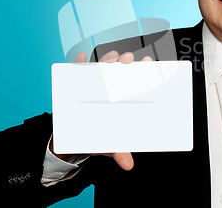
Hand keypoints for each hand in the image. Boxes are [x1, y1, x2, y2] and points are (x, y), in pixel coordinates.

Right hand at [53, 50, 152, 170]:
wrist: (72, 142)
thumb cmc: (97, 138)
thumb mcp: (108, 145)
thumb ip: (118, 151)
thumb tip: (128, 164)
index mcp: (121, 99)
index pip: (133, 81)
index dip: (142, 70)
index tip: (149, 61)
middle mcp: (108, 88)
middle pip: (117, 70)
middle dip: (124, 62)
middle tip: (129, 59)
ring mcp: (92, 85)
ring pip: (100, 67)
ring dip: (106, 59)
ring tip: (111, 57)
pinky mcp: (75, 87)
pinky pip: (76, 72)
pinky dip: (77, 63)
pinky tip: (81, 57)